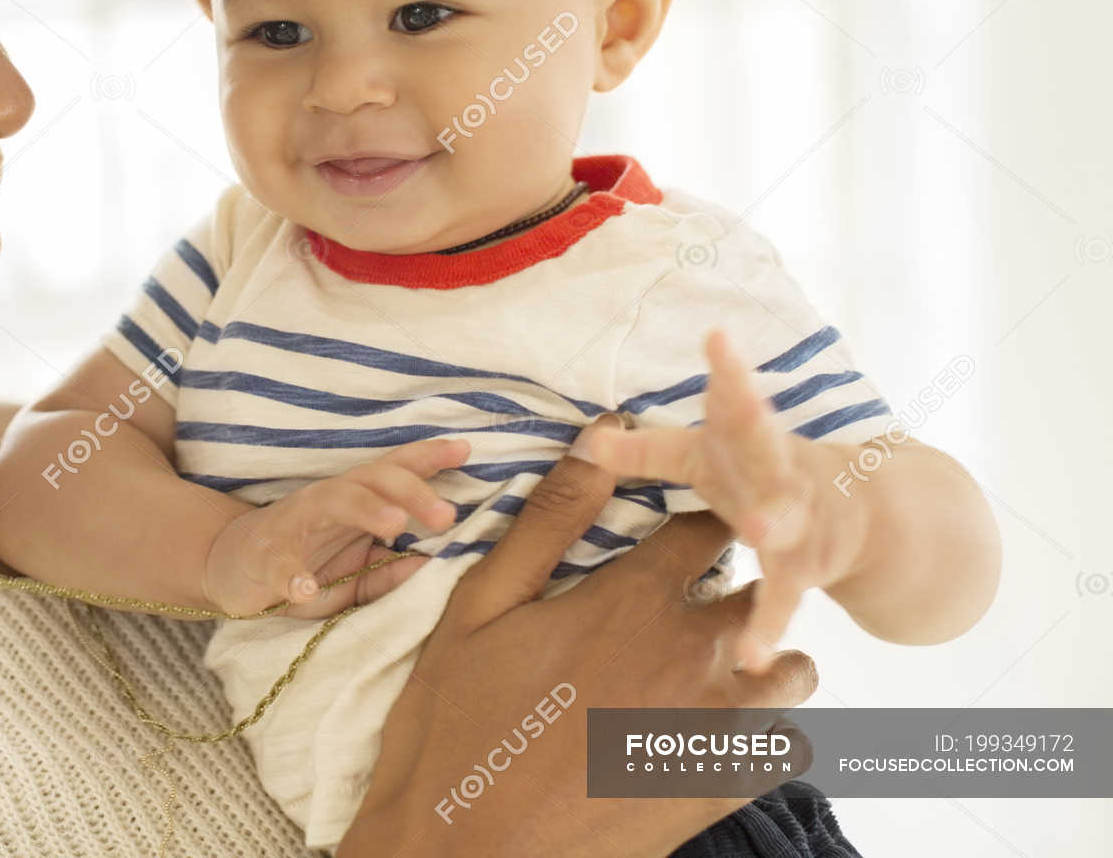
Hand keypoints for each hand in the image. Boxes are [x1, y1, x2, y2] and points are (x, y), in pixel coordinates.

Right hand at [202, 437, 469, 617]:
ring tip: (393, 526)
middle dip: (410, 491)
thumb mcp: (355, 576)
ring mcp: (293, 525)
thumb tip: (433, 566)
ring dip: (364, 510)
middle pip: (371, 479)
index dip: (427, 457)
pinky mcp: (264, 558)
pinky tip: (305, 588)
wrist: (230, 567)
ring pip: (330, 502)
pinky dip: (292, 575)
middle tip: (446, 515)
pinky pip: (278, 562)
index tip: (465, 450)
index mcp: (354, 502)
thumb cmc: (303, 564)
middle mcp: (327, 502)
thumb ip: (390, 573)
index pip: (393, 471)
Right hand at [342, 456, 817, 857]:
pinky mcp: (722, 792)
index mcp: (632, 600)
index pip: (705, 524)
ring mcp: (715, 730)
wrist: (466, 851)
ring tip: (709, 668)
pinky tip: (711, 734)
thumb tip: (601, 434)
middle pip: (761, 589)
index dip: (699, 515)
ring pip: (791, 670)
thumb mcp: (481, 606)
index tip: (686, 524)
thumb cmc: (459, 721)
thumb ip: (550, 520)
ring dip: (763, 657)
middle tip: (690, 600)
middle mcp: (692, 656)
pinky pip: (787, 748)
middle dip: (738, 582)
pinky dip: (764, 734)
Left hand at [582, 328, 872, 670]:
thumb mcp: (709, 457)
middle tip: (744, 395)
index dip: (728, 371)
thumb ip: (650, 450)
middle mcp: (775, 469)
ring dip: (770, 521)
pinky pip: (782, 601)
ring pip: (782, 519)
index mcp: (744, 439)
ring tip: (755, 528)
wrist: (865, 516)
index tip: (718, 335)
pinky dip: (767, 629)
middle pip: (762, 441)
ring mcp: (796, 517)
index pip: (732, 400)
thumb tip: (589, 438)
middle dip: (752, 418)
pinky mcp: (804, 568)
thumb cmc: (760, 475)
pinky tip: (753, 659)